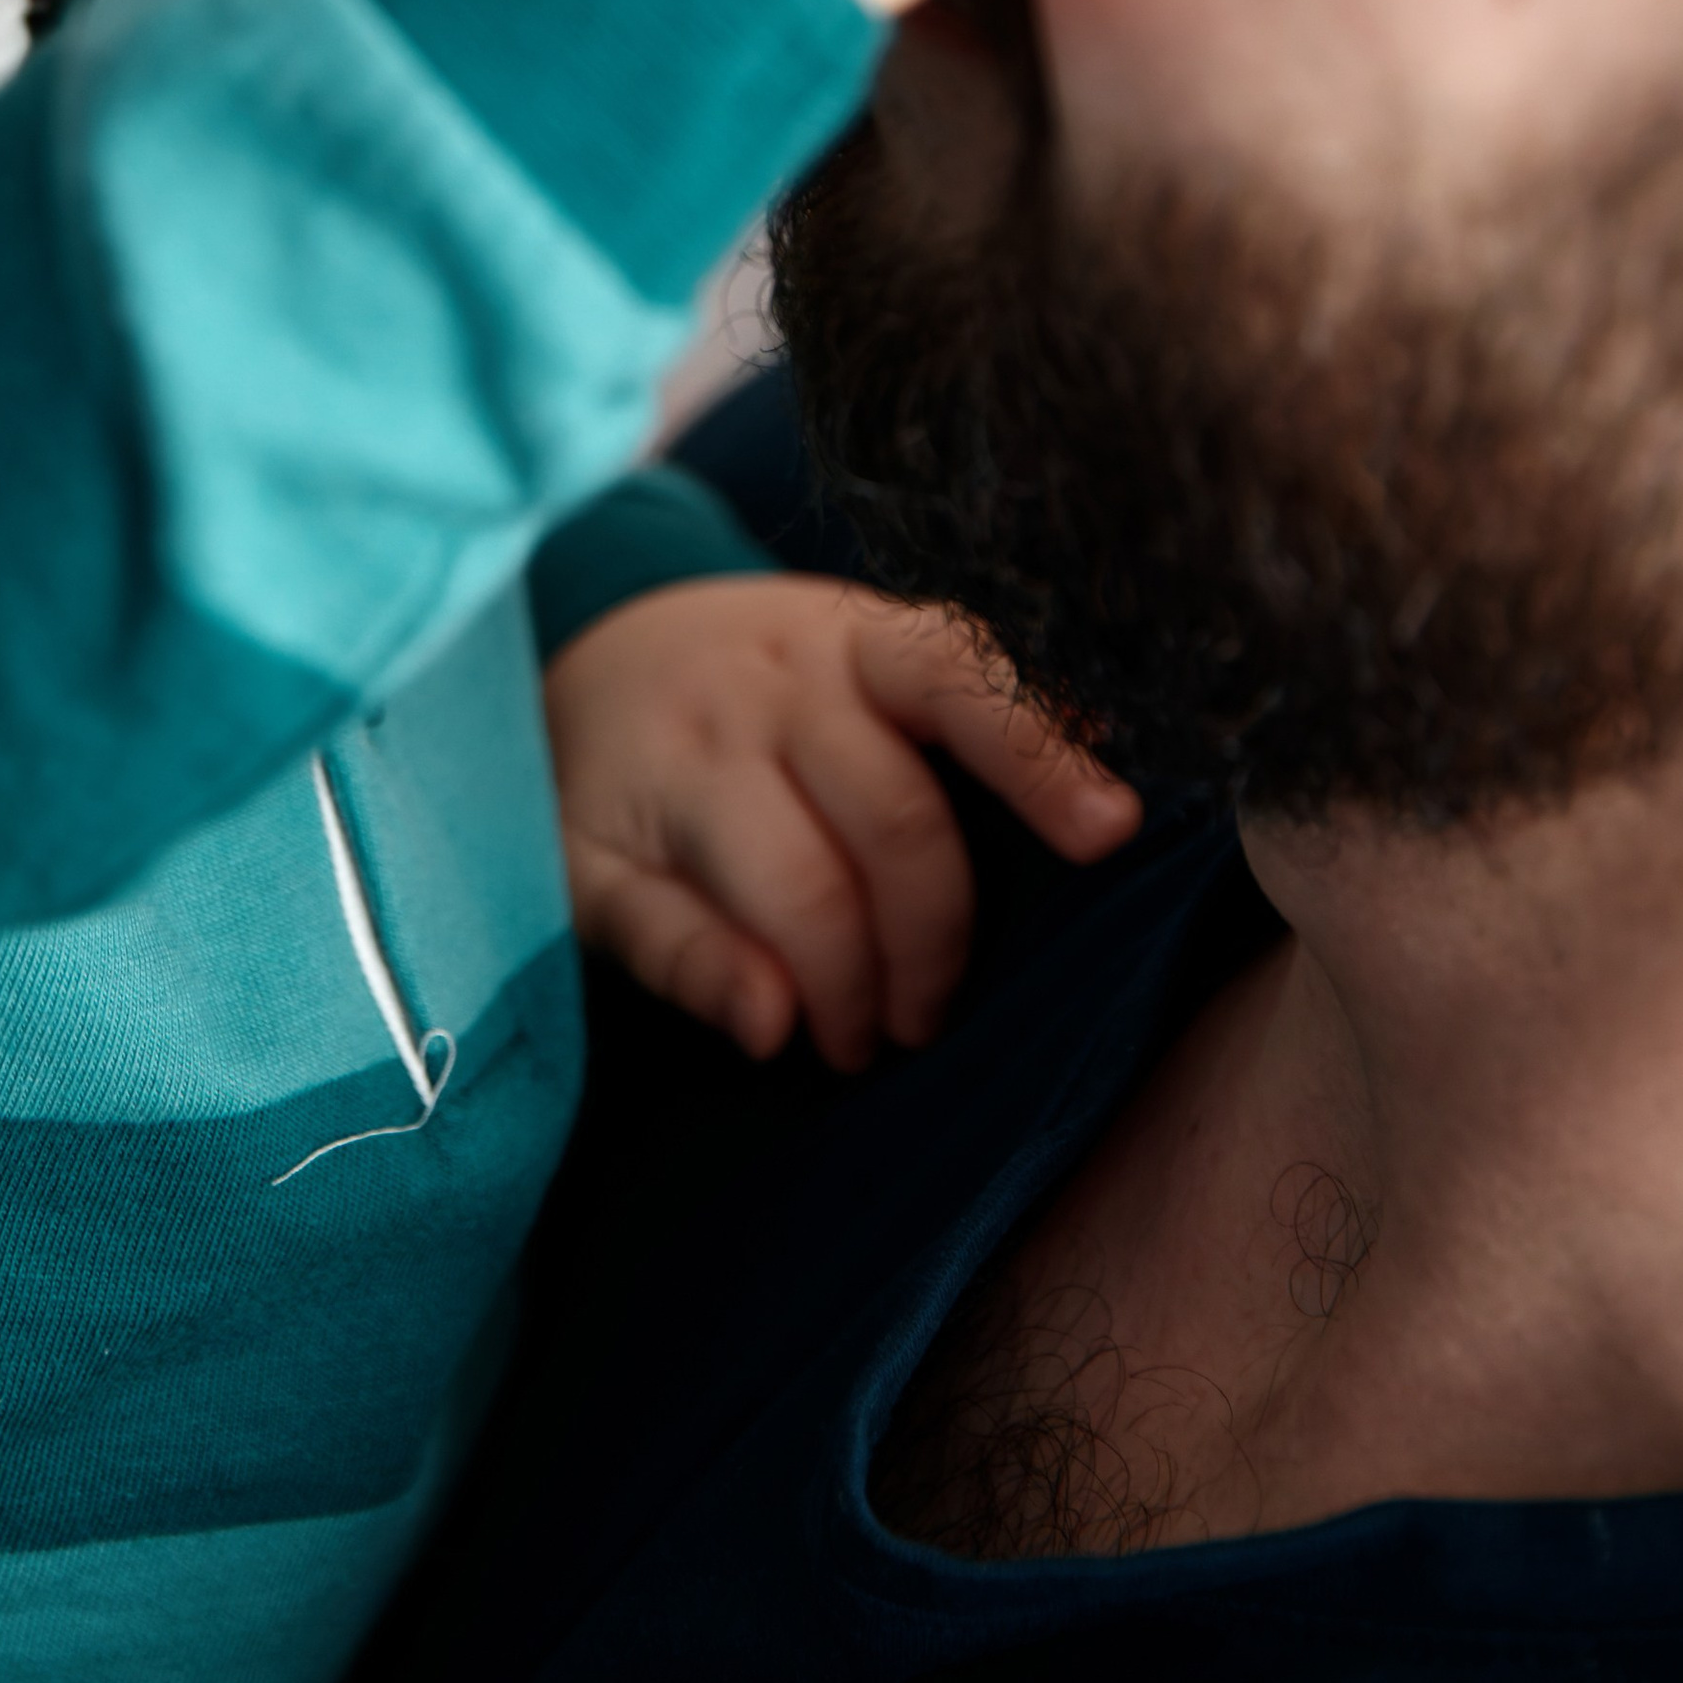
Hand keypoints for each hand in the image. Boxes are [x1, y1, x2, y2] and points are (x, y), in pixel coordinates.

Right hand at [544, 573, 1140, 1069]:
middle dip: (935, 943)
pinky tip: (771, 1026)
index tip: (1110, 833)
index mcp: (847, 644)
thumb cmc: (770, 693)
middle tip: (928, 1019)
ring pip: (796, 888)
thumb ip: (976, 724)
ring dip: (851, 989)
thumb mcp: (860, 671)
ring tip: (858, 1038)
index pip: (955, 678)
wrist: (571, 660)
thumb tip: (1109, 805)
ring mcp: (669, 762)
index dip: (1037, 756)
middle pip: (892, 819)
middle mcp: (762, 689)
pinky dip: (726, 984)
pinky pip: (665, 931)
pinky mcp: (587, 848)